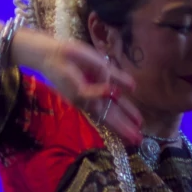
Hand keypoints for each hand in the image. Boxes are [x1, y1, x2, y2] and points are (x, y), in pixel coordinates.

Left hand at [20, 30, 144, 139]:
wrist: (51, 52)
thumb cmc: (74, 57)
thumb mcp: (101, 65)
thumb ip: (116, 76)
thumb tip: (133, 87)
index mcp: (96, 93)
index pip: (113, 108)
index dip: (127, 117)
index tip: (140, 126)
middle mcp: (90, 99)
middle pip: (110, 115)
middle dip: (125, 126)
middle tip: (139, 139)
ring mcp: (84, 97)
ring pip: (103, 113)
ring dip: (119, 122)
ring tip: (133, 133)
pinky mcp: (76, 90)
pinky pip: (91, 94)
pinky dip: (103, 92)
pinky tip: (118, 94)